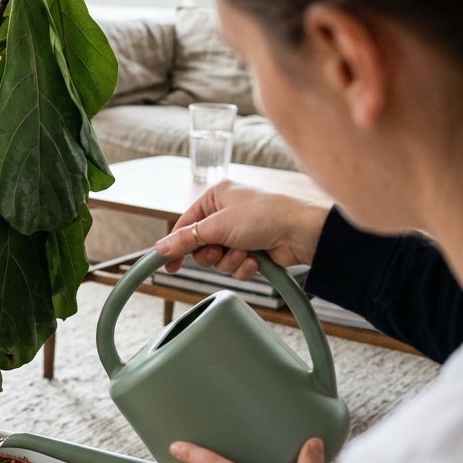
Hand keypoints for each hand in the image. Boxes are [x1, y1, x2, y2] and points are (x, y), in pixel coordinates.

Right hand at [153, 182, 329, 280]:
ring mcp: (241, 232)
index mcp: (217, 196)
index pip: (186, 223)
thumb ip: (187, 239)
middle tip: (220, 250)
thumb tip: (160, 248)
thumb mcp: (218, 226)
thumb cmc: (265, 216)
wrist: (303, 232)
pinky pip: (235, 266)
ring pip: (218, 258)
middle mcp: (227, 212)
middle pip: (200, 244)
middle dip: (211, 253)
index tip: (166, 264)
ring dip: (229, 260)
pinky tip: (256, 260)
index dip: (175, 244)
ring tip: (245, 253)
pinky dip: (243, 266)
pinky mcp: (254, 249)